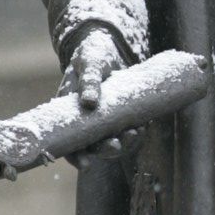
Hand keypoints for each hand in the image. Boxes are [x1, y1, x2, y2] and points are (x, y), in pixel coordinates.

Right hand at [59, 25, 142, 168]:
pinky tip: (144, 126)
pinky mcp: (122, 116)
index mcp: (70, 114)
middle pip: (96, 147)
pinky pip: (129, 130)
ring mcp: (106, 121)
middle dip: (107, 149)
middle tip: (116, 144)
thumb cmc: (92, 55)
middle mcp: (87, 123)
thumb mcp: (88, 63)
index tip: (86, 165)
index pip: (70, 143)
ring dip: (125, 143)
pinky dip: (137, 132)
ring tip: (136, 132)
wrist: (108, 48)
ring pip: (114, 141)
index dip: (76, 157)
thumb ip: (89, 80)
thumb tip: (89, 102)